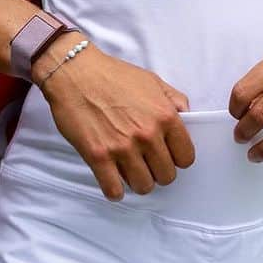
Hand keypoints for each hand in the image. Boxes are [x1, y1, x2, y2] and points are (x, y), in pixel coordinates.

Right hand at [38, 42, 194, 200]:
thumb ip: (174, 100)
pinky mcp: (98, 156)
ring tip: (130, 170)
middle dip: (158, 171)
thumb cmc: (112, 75)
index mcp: (165, 116)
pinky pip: (114, 190)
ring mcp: (122, 147)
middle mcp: (147, 134)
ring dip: (138, 181)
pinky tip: (112, 179)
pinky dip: (114, 190)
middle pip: (166, 176)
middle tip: (147, 163)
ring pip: (143, 186)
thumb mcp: (152, 80)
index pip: (186, 157)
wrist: (75, 72)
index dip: (177, 158)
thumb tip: (187, 117)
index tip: (167, 155)